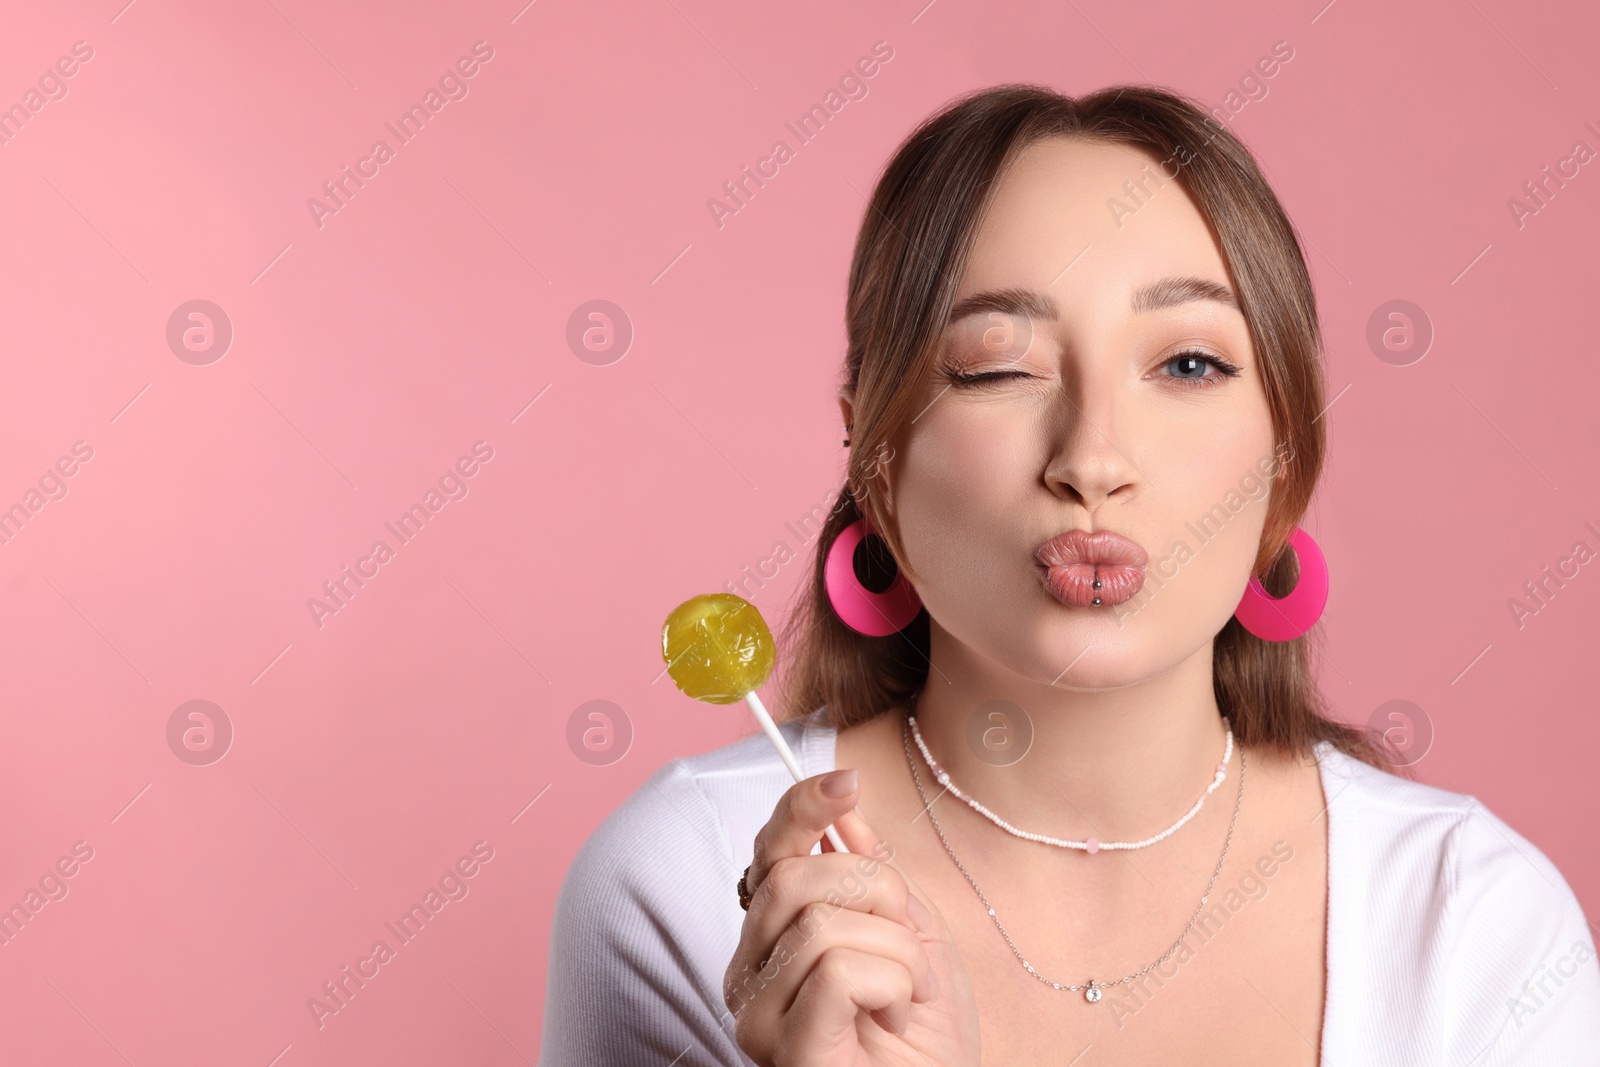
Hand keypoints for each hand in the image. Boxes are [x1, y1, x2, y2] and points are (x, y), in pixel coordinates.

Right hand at [723, 768, 980, 1066]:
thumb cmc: (926, 1040)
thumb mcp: (912, 934)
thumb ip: (871, 872)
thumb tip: (844, 809)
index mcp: (774, 937)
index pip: (770, 850)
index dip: (802, 807)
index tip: (845, 780)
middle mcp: (749, 971)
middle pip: (798, 874)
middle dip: (878, 894)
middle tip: (906, 948)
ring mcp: (758, 1013)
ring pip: (822, 921)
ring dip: (895, 953)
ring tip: (901, 998)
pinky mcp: (784, 1048)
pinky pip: (837, 968)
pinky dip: (890, 985)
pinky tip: (890, 1019)